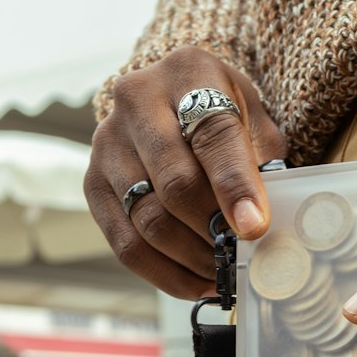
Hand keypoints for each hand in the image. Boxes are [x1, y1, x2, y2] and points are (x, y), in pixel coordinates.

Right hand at [85, 46, 286, 297]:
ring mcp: (108, 142)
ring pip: (148, 219)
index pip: (214, 135)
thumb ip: (263, 162)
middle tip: (243, 258)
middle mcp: (137, 100)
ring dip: (192, 258)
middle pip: (175, 182)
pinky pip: (125, 243)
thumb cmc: (225, 114)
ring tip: (224, 273)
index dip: (236, 187)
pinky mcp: (93, 182)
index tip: (255, 228)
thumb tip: (264, 225)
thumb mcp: (254, 120)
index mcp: (189, 73)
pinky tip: (198, 283)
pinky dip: (165, 273)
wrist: (174, 99)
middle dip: (214, 230)